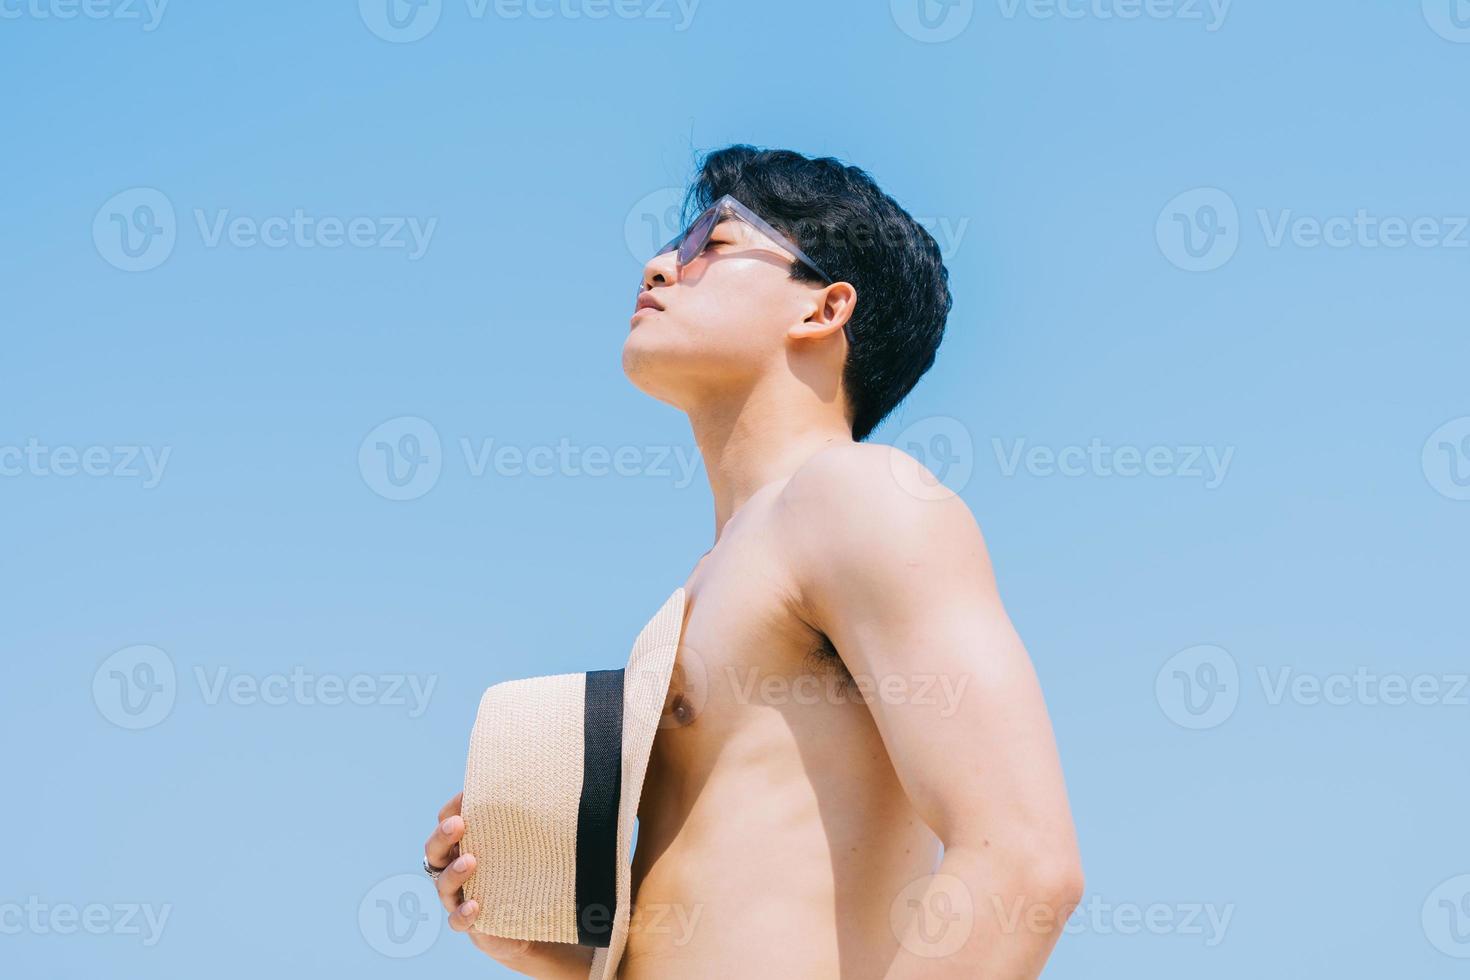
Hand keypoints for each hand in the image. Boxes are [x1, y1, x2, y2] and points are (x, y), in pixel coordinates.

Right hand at [426, 793, 593, 978]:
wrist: (532, 918)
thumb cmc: (522, 870)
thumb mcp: (521, 841)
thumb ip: (519, 818)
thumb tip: (541, 780)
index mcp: (463, 844)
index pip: (446, 822)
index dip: (451, 809)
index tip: (466, 796)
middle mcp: (454, 869)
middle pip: (434, 851)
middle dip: (443, 836)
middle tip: (458, 824)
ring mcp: (459, 897)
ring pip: (443, 884)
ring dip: (455, 872)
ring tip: (470, 860)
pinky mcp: (470, 923)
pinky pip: (457, 920)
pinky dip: (463, 913)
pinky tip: (475, 906)